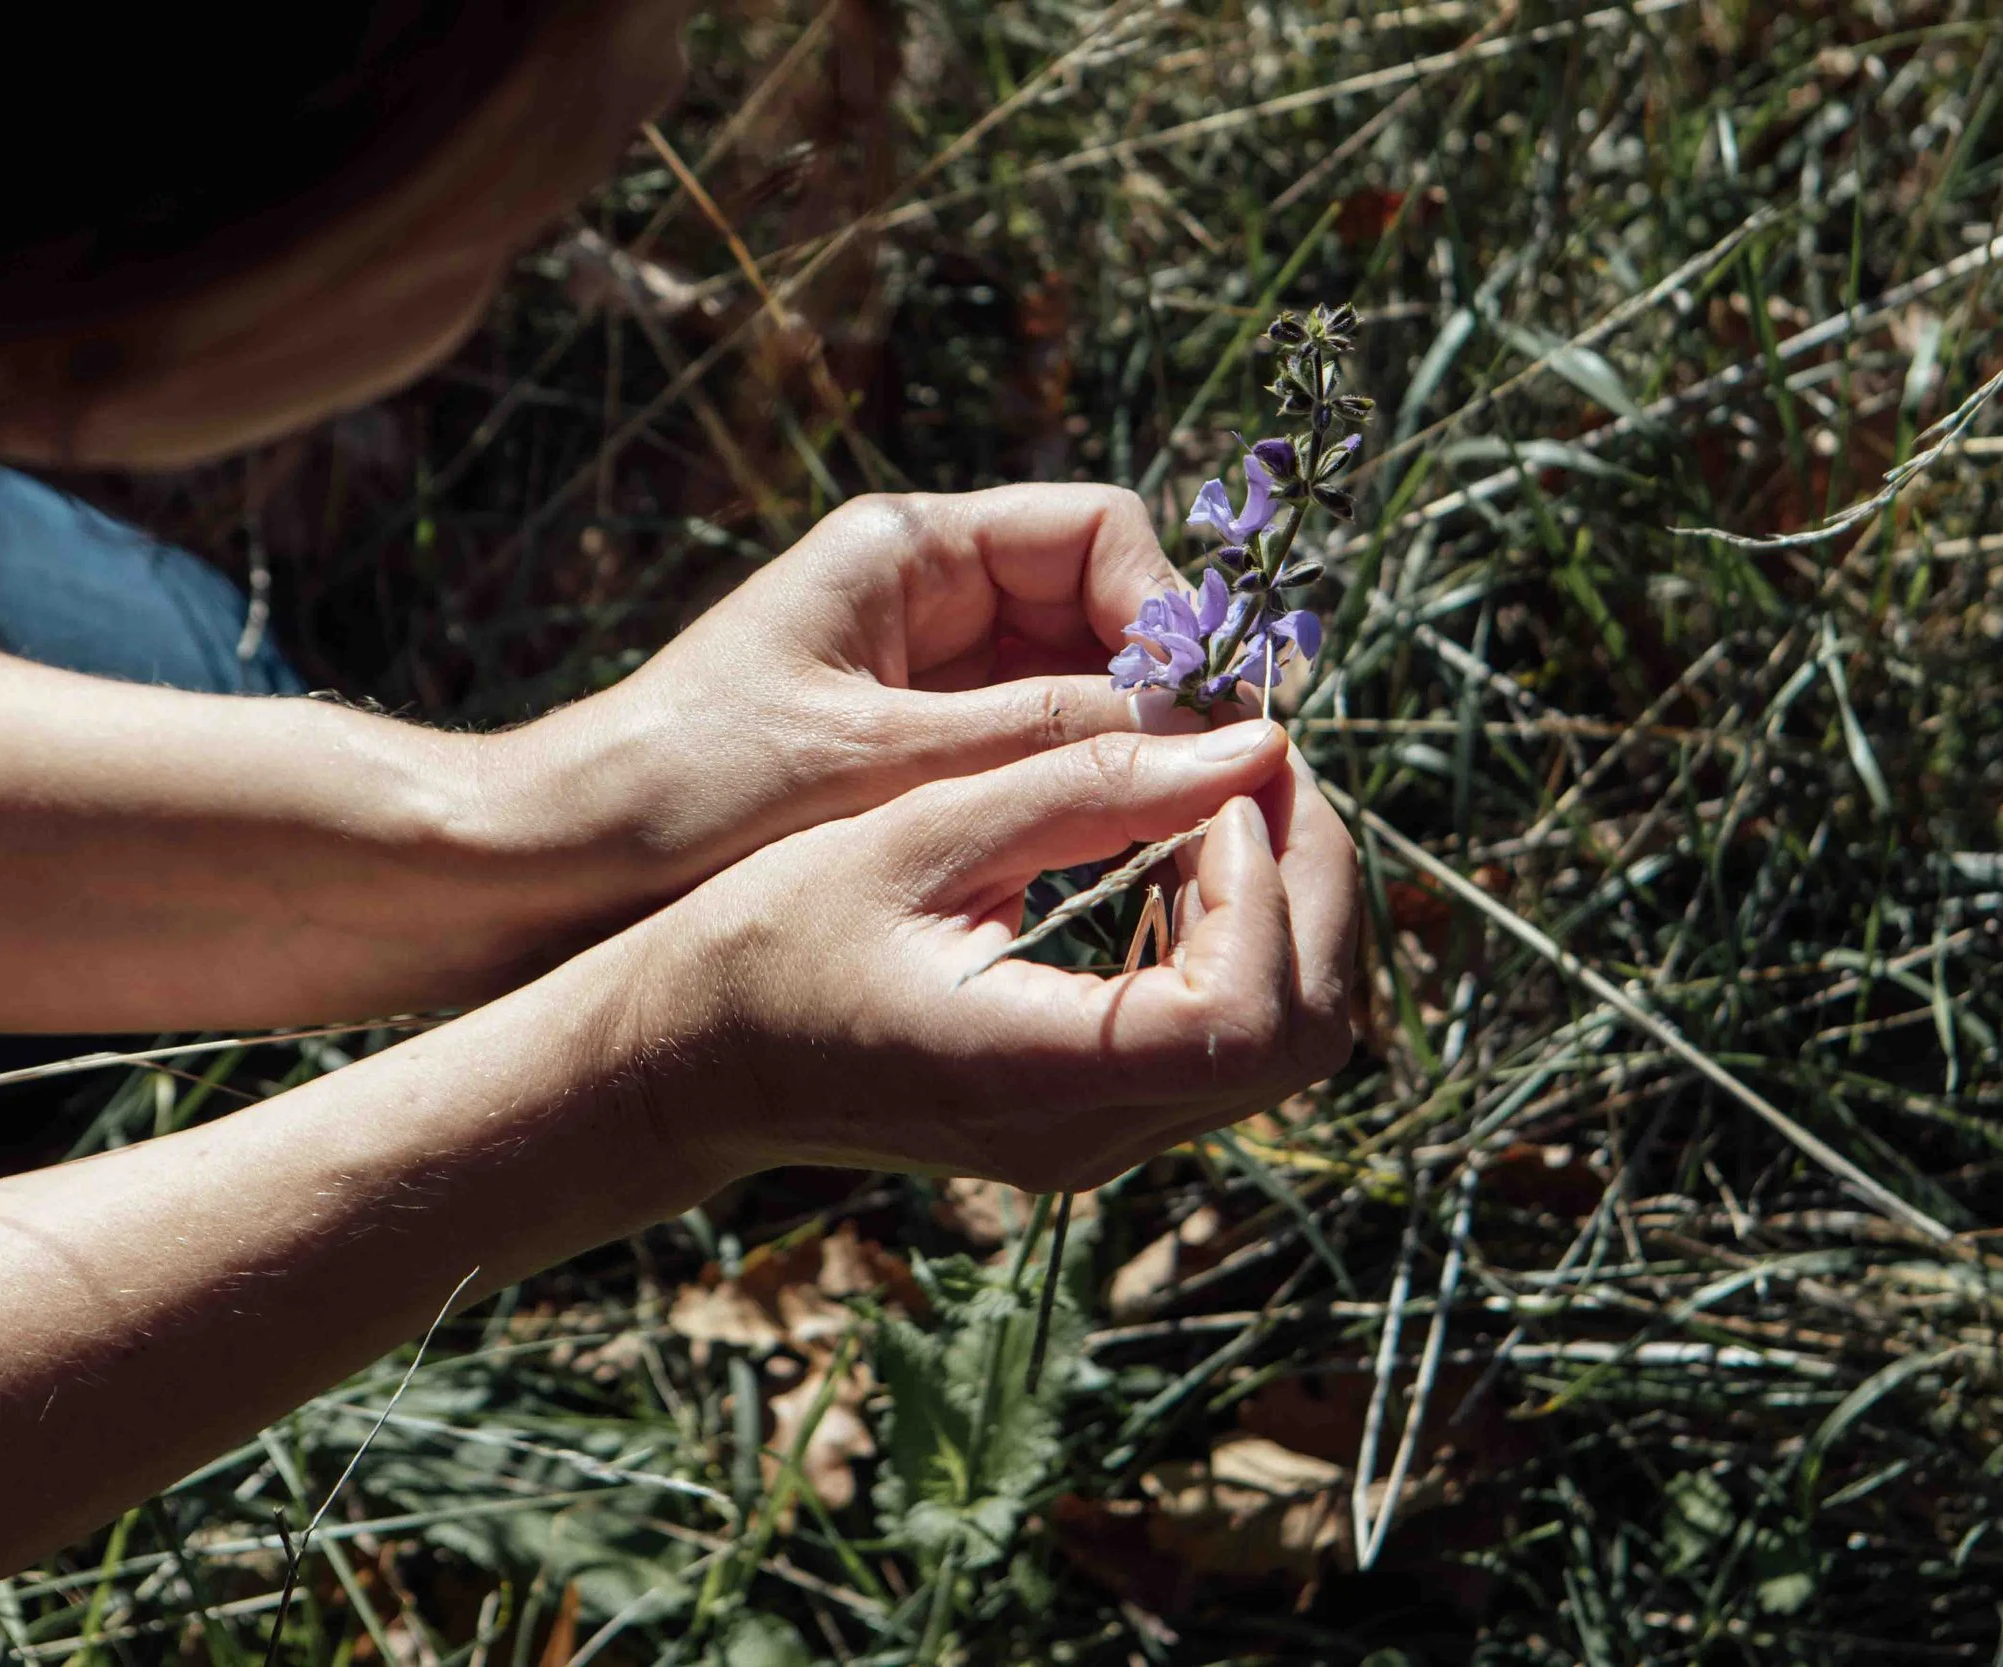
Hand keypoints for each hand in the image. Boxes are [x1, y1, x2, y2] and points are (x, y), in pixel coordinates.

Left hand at [513, 485, 1198, 913]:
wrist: (561, 867)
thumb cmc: (690, 793)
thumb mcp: (879, 764)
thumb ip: (1043, 737)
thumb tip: (1208, 724)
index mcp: (906, 549)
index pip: (1094, 533)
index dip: (1164, 609)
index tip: (1199, 707)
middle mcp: (925, 595)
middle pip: (1100, 610)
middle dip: (1157, 685)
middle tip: (1210, 782)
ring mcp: (922, 672)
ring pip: (1076, 688)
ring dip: (1122, 746)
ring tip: (1167, 825)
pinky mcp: (912, 748)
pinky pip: (1030, 751)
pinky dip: (1072, 790)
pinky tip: (1098, 850)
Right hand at [605, 721, 1360, 1192]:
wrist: (687, 1059)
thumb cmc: (769, 940)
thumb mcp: (919, 834)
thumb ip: (1088, 788)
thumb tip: (1250, 743)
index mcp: (1037, 1073)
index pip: (1250, 1021)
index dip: (1274, 888)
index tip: (1221, 782)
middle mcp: (1088, 1136)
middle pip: (1304, 1035)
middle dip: (1315, 880)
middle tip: (1257, 763)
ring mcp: (1097, 1143)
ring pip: (1284, 1041)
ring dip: (1287, 906)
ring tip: (1223, 795)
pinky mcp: (1091, 1120)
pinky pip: (1224, 1041)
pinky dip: (1242, 940)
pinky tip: (1183, 857)